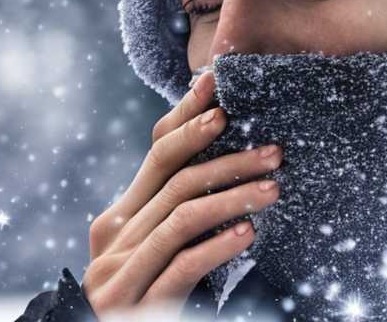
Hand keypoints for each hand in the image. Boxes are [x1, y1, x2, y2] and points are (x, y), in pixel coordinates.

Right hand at [81, 71, 282, 317]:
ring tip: (273, 188)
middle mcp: (113, 236)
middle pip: (175, 180)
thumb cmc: (143, 308)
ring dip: (232, 197)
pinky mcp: (134, 305)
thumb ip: (171, 224)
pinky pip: (182, 265)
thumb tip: (219, 178)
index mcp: (117, 220)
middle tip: (272, 149)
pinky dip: (216, 246)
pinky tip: (247, 235)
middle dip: (226, 157)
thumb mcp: (151, 259)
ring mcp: (119, 270)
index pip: (156, 154)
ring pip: (182, 216)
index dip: (186, 117)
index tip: (218, 87)